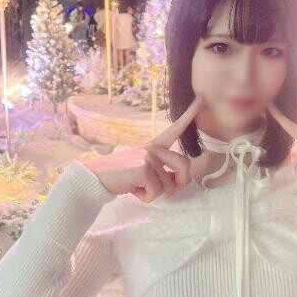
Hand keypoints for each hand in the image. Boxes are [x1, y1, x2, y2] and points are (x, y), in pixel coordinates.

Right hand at [83, 94, 204, 201]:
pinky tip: (132, 189)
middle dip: (179, 183)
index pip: (175, 129)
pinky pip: (156, 191)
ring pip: (169, 185)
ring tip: (138, 186)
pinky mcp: (143, 167)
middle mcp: (153, 148)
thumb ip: (163, 173)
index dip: (189, 115)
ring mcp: (148, 156)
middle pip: (185, 166)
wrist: (95, 179)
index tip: (201, 99)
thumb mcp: (144, 172)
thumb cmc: (122, 177)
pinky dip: (146, 197)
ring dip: (155, 193)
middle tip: (166, 191)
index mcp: (154, 146)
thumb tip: (177, 184)